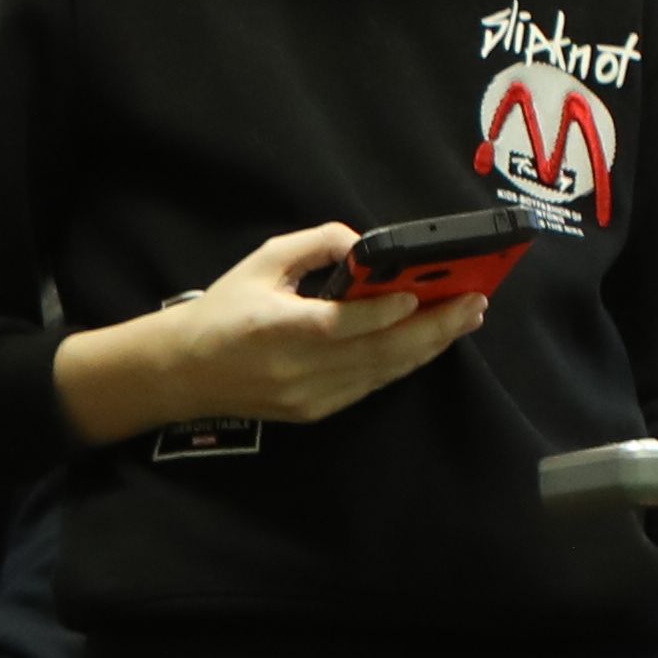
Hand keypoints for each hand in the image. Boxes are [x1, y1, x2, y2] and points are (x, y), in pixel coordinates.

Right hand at [56, 223, 485, 440]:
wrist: (182, 373)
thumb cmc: (223, 310)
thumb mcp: (263, 262)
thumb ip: (315, 245)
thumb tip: (365, 247)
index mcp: (279, 329)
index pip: (343, 325)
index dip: (385, 313)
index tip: (421, 294)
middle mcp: (299, 370)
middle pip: (379, 354)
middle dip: (433, 329)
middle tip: (475, 304)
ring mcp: (311, 397)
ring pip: (383, 374)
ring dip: (428, 347)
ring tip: (465, 321)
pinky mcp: (317, 412)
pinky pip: (370, 386)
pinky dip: (402, 364)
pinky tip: (427, 342)